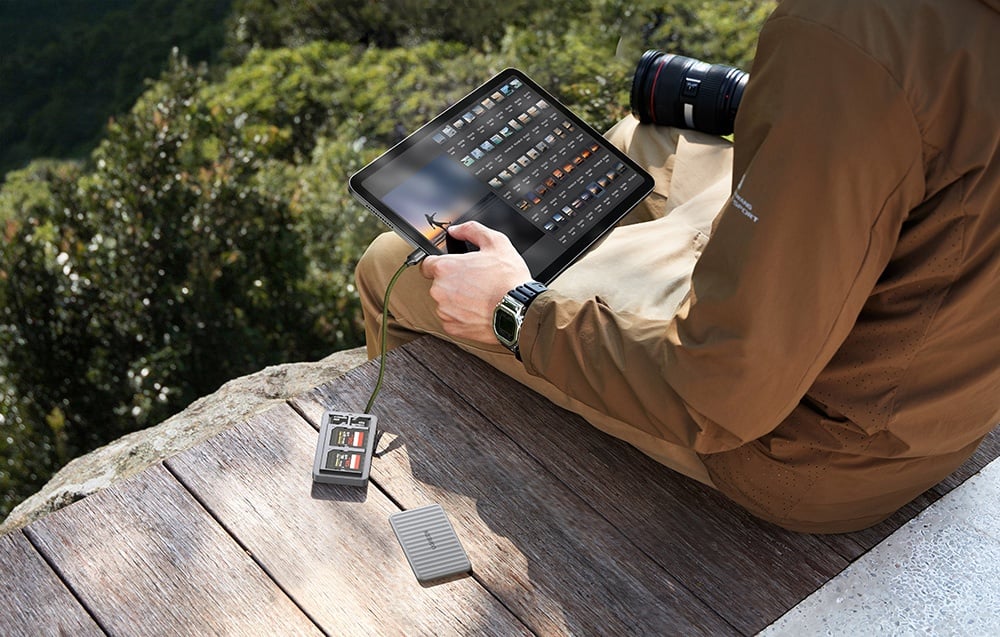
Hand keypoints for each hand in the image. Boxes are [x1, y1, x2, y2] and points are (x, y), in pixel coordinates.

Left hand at [420, 221, 532, 344]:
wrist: (519, 311)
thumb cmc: (508, 280)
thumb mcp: (496, 242)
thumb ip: (471, 230)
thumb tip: (456, 230)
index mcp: (445, 268)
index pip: (427, 264)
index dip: (440, 263)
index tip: (452, 267)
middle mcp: (440, 290)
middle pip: (439, 283)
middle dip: (453, 281)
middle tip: (474, 281)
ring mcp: (445, 310)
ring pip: (445, 302)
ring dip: (457, 299)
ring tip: (479, 296)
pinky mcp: (452, 327)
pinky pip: (452, 319)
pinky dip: (462, 315)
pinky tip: (478, 309)